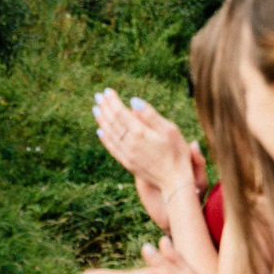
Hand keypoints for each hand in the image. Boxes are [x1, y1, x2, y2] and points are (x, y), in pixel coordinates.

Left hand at [93, 90, 199, 205]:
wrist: (175, 182)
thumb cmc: (177, 153)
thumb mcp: (170, 130)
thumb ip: (150, 115)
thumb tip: (133, 101)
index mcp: (139, 133)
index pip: (120, 113)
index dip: (112, 101)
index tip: (107, 91)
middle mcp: (129, 143)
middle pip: (112, 122)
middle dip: (104, 108)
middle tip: (98, 96)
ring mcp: (127, 155)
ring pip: (109, 134)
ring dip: (101, 121)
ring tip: (96, 110)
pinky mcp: (127, 163)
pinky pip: (111, 148)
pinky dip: (104, 138)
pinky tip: (101, 132)